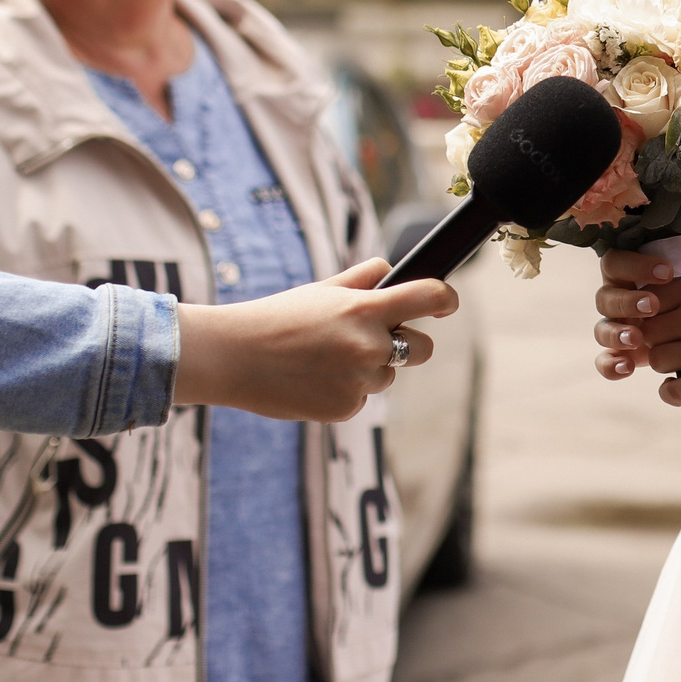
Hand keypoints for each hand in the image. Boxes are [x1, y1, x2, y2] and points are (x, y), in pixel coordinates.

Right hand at [173, 258, 457, 421]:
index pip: (429, 298)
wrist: (233, 357)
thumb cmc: (277, 318)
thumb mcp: (322, 290)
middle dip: (410, 342)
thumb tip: (392, 273)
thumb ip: (363, 280)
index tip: (447, 303)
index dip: (446, 299)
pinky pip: (361, 397)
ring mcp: (359, 381)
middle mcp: (369, 345)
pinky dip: (345, 390)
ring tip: (323, 359)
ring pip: (387, 374)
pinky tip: (313, 380)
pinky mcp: (345, 408)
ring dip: (369, 367)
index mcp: (365, 309)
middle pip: (423, 347)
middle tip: (378, 338)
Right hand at [591, 227, 680, 380]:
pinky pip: (605, 360)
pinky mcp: (620, 353)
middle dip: (628, 302)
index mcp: (628, 271)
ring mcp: (616, 327)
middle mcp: (616, 298)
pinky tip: (626, 367)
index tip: (668, 272)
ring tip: (636, 338)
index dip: (638, 267)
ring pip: (602, 329)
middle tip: (652, 306)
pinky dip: (610, 365)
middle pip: (606, 297)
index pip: (619, 262)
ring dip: (617, 333)